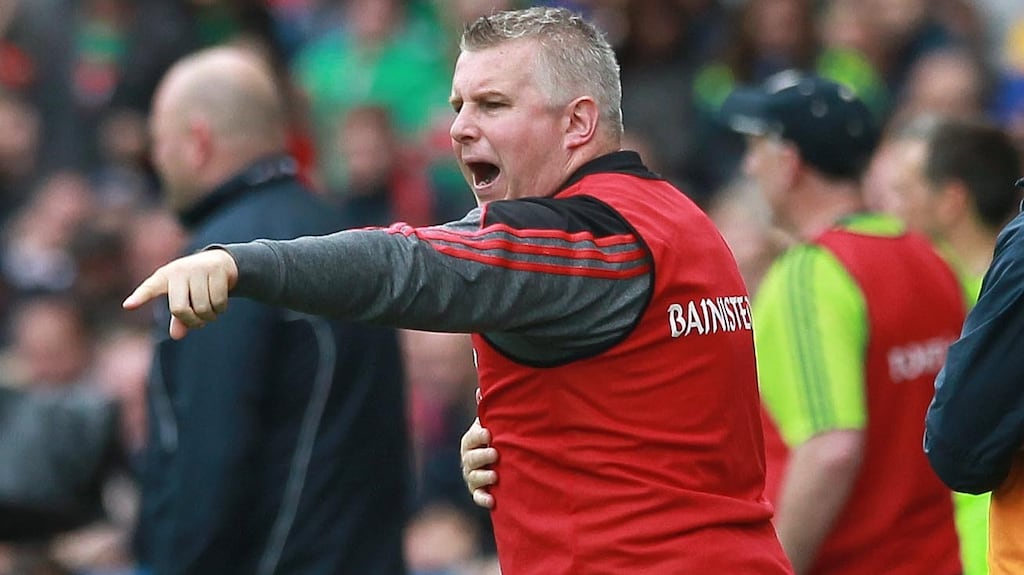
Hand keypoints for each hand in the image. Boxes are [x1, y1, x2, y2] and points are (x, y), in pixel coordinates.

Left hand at [122, 249, 238, 339]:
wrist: (219, 261)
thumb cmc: (194, 284)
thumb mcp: (183, 298)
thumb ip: (178, 318)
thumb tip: (176, 336)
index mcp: (164, 277)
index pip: (150, 288)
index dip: (140, 297)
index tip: (128, 306)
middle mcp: (179, 270)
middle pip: (179, 309)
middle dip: (192, 322)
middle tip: (199, 323)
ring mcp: (199, 268)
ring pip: (203, 308)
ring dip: (209, 317)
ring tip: (211, 313)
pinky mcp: (217, 270)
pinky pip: (218, 302)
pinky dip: (220, 310)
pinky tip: (220, 305)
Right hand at [460, 418, 497, 508]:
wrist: (497, 461)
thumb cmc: (495, 438)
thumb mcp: (491, 424)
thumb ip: (487, 410)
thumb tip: (480, 390)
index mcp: (471, 442)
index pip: (470, 439)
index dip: (478, 436)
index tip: (488, 433)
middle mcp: (468, 459)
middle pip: (470, 459)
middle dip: (482, 456)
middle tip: (495, 453)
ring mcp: (472, 476)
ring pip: (473, 478)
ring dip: (483, 477)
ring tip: (495, 475)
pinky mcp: (478, 492)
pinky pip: (478, 497)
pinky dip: (484, 499)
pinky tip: (493, 501)